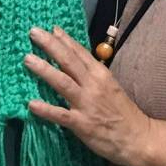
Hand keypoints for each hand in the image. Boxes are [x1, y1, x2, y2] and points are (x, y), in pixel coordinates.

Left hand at [25, 26, 150, 165]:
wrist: (138, 137)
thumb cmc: (123, 112)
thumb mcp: (110, 86)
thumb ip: (92, 75)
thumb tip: (73, 63)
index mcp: (101, 74)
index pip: (80, 53)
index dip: (64, 40)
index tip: (51, 28)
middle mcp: (93, 85)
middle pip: (68, 61)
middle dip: (50, 45)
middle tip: (33, 32)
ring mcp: (86, 104)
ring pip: (62, 82)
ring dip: (44, 70)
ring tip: (27, 59)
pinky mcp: (82, 124)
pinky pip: (60, 115)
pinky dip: (46, 109)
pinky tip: (31, 104)